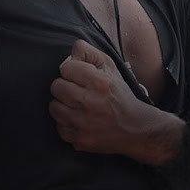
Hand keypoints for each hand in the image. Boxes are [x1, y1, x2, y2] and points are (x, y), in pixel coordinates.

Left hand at [49, 39, 182, 165]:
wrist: (135, 128)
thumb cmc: (120, 96)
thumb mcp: (111, 69)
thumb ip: (90, 53)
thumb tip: (72, 49)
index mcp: (100, 83)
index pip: (66, 68)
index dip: (71, 70)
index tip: (78, 76)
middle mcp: (90, 103)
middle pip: (56, 87)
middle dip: (65, 87)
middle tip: (76, 91)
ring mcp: (84, 123)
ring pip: (54, 107)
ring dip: (63, 105)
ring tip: (76, 106)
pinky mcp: (80, 140)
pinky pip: (59, 127)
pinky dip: (66, 124)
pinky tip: (78, 120)